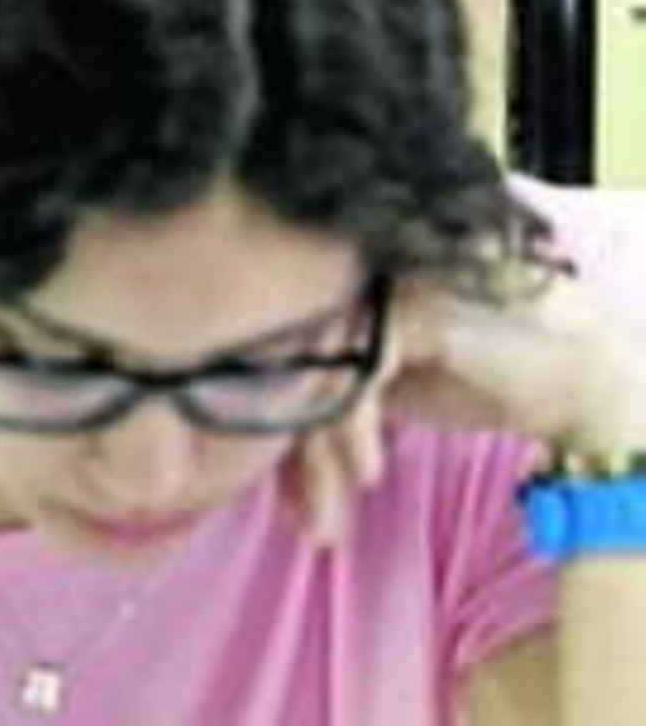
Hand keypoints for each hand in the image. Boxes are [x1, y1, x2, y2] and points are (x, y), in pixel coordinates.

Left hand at [276, 259, 645, 549]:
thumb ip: (323, 405)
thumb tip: (248, 456)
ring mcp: (375, 284)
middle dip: (291, 453)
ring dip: (320, 454)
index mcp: (327, 296)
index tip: (278, 502)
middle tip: (307, 524)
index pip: (271, 358)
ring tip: (332, 520)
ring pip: (318, 371)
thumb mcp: (380, 398)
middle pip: (286, 365)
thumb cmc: (464, 380)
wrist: (557, 373)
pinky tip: (371, 471)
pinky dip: (355, 425)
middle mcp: (342, 280)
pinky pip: (361, 367)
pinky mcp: (411, 303)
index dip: (268, 432)